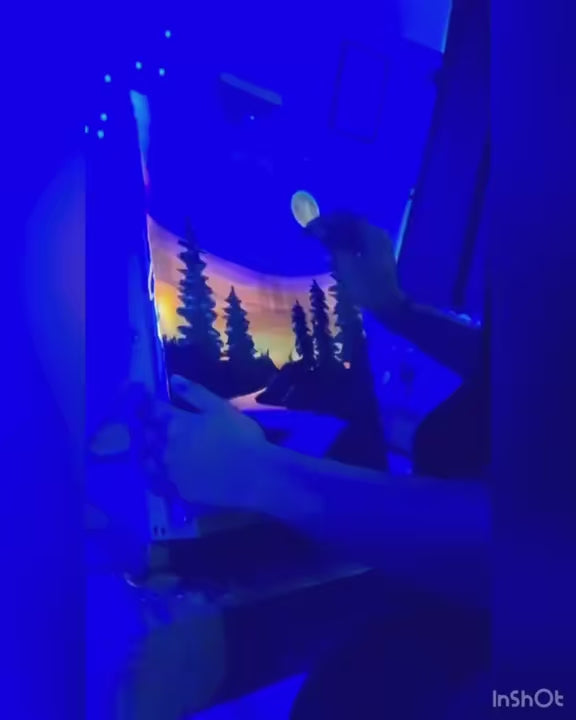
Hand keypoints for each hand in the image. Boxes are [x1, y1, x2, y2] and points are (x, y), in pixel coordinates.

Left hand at [154, 375, 267, 508]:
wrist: (254, 475)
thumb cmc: (241, 436)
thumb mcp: (220, 407)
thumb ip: (194, 393)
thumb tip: (173, 379)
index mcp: (176, 423)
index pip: (152, 409)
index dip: (145, 401)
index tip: (141, 394)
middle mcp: (166, 447)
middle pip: (147, 433)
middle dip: (144, 424)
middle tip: (143, 419)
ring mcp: (169, 471)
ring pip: (147, 457)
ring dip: (144, 448)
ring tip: (146, 444)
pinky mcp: (177, 491)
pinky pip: (155, 482)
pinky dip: (151, 473)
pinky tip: (155, 470)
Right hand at [306, 211, 405, 319]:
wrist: (387, 305)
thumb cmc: (366, 285)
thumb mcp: (345, 264)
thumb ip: (331, 243)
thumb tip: (318, 229)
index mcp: (371, 232)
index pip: (345, 217)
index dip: (324, 220)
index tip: (308, 229)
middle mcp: (376, 234)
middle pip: (349, 224)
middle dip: (329, 228)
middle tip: (311, 236)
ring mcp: (378, 245)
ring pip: (353, 234)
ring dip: (335, 237)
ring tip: (319, 245)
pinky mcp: (377, 256)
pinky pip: (357, 244)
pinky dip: (343, 246)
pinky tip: (332, 255)